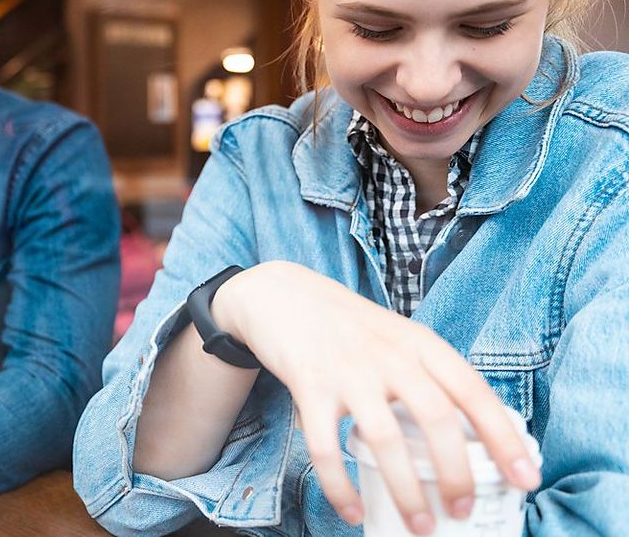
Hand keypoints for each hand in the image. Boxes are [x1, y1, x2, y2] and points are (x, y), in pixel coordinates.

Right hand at [218, 261, 540, 534]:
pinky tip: (352, 510)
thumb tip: (471, 439)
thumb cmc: (348, 326)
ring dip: (406, 490)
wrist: (282, 295)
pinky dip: (340, 486)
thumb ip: (428, 376)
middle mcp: (389, 355)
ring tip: (420, 525)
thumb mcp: (398, 337)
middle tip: (462, 511)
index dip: (504, 439)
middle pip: (436, 419)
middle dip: (456, 474)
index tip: (525, 480)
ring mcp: (347, 371)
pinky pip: (325, 447)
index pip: (474, 393)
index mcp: (420, 344)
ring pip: (385, 439)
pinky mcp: (309, 386)